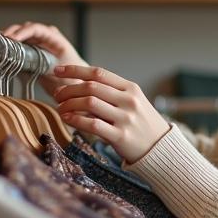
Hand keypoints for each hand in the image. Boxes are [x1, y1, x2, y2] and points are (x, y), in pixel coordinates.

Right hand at [1, 21, 85, 97]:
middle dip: (12, 33)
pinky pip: (19, 45)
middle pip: (25, 29)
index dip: (23, 32)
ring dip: (9, 39)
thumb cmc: (72, 76)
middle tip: (0, 41)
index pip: (37, 29)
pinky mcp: (32, 51)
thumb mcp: (59, 72)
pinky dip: (10, 46)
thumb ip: (45, 66)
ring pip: (20, 35)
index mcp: (55, 38)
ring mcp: (38, 43)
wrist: (75, 84)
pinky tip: (1, 50)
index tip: (12, 38)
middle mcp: (45, 37)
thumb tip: (26, 65)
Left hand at [51, 64, 171, 163]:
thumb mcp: (133, 101)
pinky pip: (93, 125)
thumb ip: (111, 92)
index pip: (99, 73)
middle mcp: (129, 101)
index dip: (75, 70)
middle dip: (69, 89)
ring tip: (61, 107)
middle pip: (91, 87)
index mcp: (130, 88)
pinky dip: (76, 120)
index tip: (58, 70)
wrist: (160, 147)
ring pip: (89, 103)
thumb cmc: (141, 123)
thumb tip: (80, 84)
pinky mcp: (121, 136)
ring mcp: (125, 118)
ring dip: (69, 104)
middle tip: (57, 94)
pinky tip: (67, 118)